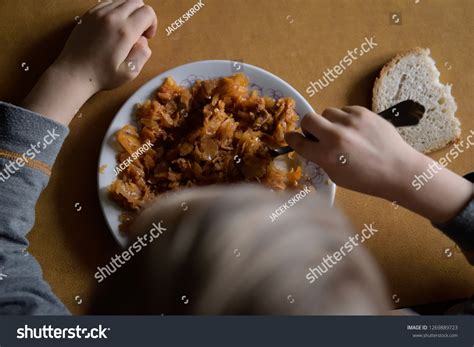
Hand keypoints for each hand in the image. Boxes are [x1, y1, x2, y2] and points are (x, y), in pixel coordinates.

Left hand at [55, 0, 156, 91]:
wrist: (74, 74)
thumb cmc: (102, 75)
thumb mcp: (130, 72)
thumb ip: (143, 54)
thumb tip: (143, 40)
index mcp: (125, 31)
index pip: (147, 12)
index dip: (152, 24)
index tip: (147, 37)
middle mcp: (112, 17)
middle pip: (136, 1)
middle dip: (142, 15)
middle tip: (138, 33)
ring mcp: (98, 13)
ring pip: (122, 0)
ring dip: (129, 12)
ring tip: (125, 29)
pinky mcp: (88, 14)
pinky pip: (108, 3)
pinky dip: (115, 10)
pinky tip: (112, 26)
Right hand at [285, 106, 471, 222]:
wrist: (398, 170)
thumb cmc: (366, 179)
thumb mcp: (336, 176)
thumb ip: (321, 159)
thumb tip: (311, 145)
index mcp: (327, 156)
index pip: (299, 142)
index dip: (292, 139)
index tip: (291, 137)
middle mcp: (336, 136)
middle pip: (308, 119)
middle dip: (309, 127)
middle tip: (318, 134)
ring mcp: (351, 122)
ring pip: (327, 112)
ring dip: (330, 122)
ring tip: (343, 133)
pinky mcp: (364, 113)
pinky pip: (345, 110)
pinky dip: (346, 119)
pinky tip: (356, 130)